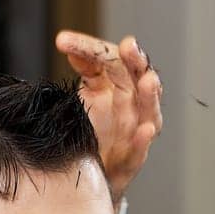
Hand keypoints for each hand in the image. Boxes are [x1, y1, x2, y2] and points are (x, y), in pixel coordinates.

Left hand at [54, 30, 162, 198]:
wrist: (92, 172)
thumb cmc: (93, 130)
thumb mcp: (85, 95)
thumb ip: (84, 70)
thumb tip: (70, 43)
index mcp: (119, 82)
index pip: (108, 57)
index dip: (88, 47)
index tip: (64, 41)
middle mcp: (133, 102)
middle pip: (137, 76)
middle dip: (135, 60)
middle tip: (129, 46)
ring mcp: (135, 130)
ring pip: (149, 110)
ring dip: (150, 95)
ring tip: (148, 81)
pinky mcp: (132, 159)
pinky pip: (141, 149)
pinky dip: (143, 140)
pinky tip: (144, 131)